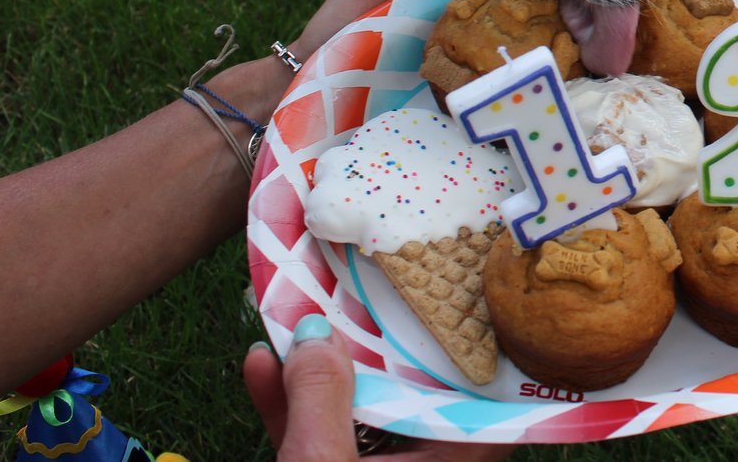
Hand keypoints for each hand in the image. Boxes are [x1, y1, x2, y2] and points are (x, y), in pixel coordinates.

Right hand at [243, 315, 512, 460]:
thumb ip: (319, 404)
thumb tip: (318, 336)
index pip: (479, 404)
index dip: (468, 349)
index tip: (450, 293)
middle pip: (408, 400)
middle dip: (369, 349)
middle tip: (350, 291)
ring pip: (356, 420)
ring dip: (318, 375)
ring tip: (291, 320)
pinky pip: (321, 447)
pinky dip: (292, 414)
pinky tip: (259, 371)